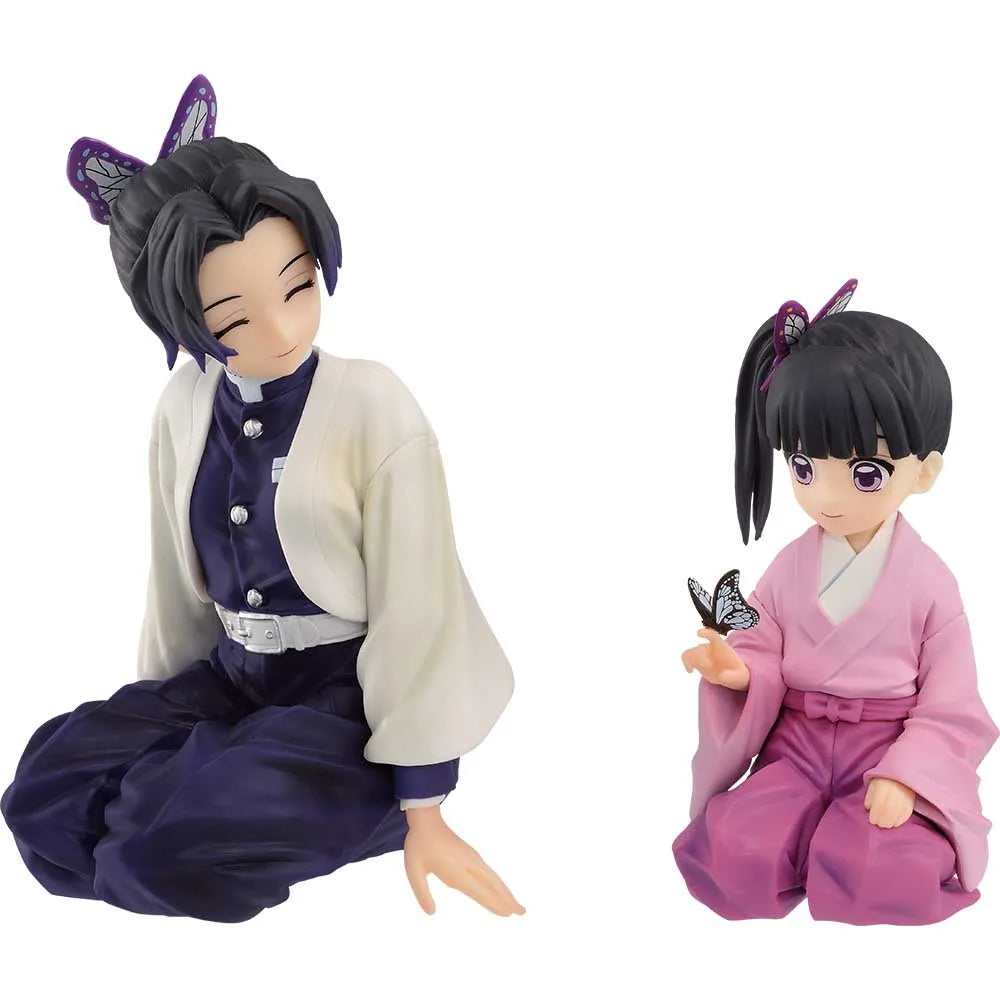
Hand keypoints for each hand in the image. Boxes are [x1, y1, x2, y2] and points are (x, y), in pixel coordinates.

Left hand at [403, 805, 524, 916]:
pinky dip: (498, 883)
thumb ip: (422, 894)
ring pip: (494, 878)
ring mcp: (472, 859)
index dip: (494, 903)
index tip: (508, 914)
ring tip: (517, 905)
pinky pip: (489, 873)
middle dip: (507, 899)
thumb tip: (432, 913)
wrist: (427, 821)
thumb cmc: (419, 845)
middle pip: (493, 885)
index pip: (480, 891)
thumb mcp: (414, 871)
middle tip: (522, 912)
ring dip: (506, 891)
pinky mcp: (471, 855)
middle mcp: (469, 866)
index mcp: (456, 871)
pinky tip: (499, 888)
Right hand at [681, 628, 749, 690]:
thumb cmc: (737, 674)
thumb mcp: (740, 677)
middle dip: (700, 657)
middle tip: (707, 666)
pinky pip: (687, 658)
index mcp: (722, 647)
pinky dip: (686, 663)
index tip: (698, 633)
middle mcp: (710, 648)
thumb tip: (721, 675)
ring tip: (693, 669)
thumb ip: (732, 676)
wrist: (732, 675)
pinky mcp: (697, 661)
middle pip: (700, 648)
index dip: (706, 633)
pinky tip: (690, 671)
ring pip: (691, 652)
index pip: (713, 636)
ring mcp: (702, 654)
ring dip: (690, 660)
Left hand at [864, 777, 914, 827]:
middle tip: (880, 825)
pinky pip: (907, 812)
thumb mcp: (873, 784)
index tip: (872, 821)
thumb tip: (868, 807)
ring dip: (892, 821)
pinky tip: (896, 823)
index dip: (876, 814)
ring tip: (887, 825)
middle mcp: (894, 791)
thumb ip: (870, 796)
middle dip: (884, 820)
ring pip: (899, 812)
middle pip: (890, 809)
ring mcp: (904, 795)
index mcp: (883, 786)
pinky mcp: (911, 800)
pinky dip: (901, 819)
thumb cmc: (883, 780)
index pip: (880, 803)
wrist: (900, 772)